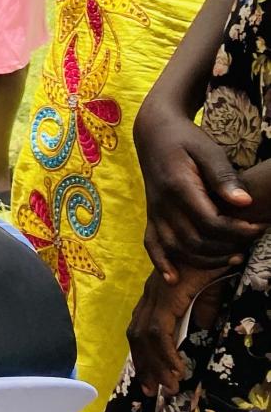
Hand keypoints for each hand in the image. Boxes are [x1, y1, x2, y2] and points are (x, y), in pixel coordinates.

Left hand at [126, 267, 226, 396]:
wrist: (216, 239)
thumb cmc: (214, 261)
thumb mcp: (208, 293)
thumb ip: (202, 312)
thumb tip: (201, 329)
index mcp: (156, 296)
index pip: (141, 330)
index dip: (143, 355)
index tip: (149, 379)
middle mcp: (150, 296)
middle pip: (136, 337)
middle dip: (143, 365)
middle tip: (151, 390)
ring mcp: (156, 296)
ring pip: (144, 337)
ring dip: (154, 364)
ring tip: (167, 386)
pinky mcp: (167, 298)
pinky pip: (159, 331)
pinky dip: (165, 353)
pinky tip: (176, 369)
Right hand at [137, 100, 261, 280]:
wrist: (154, 132)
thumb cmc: (186, 139)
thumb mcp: (208, 150)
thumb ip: (223, 176)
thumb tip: (244, 202)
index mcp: (179, 187)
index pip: (211, 222)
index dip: (238, 231)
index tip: (259, 227)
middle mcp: (163, 204)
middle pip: (195, 240)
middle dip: (227, 246)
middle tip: (251, 239)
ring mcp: (154, 212)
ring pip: (178, 248)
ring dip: (205, 258)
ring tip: (232, 255)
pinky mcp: (151, 215)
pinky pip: (152, 244)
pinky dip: (162, 263)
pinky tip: (174, 278)